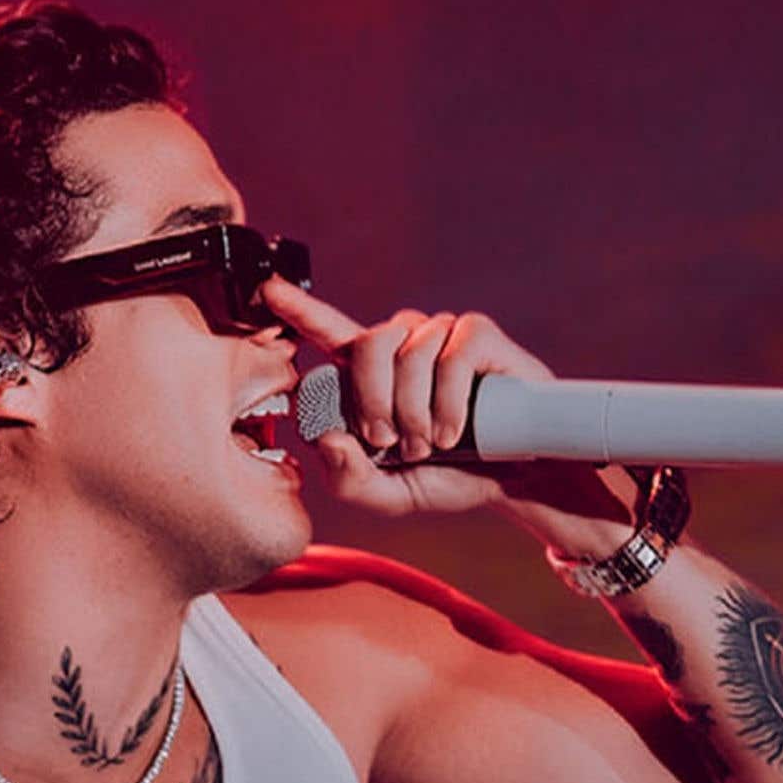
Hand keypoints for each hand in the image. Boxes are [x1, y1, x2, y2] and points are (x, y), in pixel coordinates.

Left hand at [261, 278, 639, 555]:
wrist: (514, 479)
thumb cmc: (447, 476)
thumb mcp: (387, 493)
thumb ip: (347, 478)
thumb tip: (328, 438)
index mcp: (370, 372)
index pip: (328, 331)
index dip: (298, 308)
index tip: (268, 289)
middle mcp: (401, 342)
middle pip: (366, 345)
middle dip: (374, 402)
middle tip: (394, 443)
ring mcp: (439, 332)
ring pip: (407, 355)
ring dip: (416, 411)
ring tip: (433, 444)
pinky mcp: (477, 333)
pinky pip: (449, 356)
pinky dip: (448, 402)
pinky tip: (457, 430)